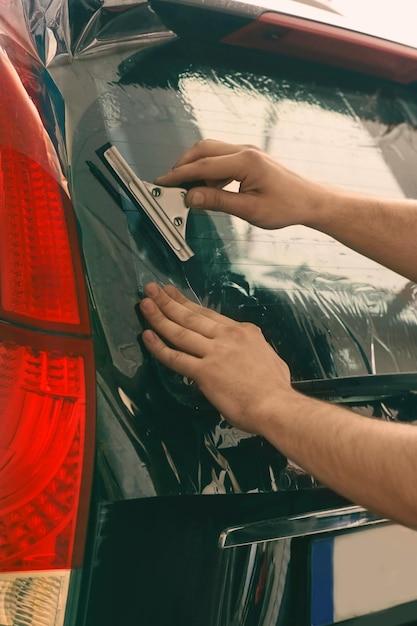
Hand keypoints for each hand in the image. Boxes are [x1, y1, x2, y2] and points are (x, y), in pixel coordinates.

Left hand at [140, 282, 296, 433]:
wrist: (277, 406)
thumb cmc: (276, 387)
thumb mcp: (267, 354)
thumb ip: (252, 347)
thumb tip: (246, 350)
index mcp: (243, 331)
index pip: (208, 314)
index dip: (187, 302)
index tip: (172, 293)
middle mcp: (227, 336)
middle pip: (191, 315)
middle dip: (168, 301)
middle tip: (152, 289)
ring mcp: (214, 353)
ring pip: (180, 331)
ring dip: (159, 316)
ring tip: (145, 303)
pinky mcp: (204, 372)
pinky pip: (175, 357)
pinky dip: (159, 346)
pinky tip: (147, 336)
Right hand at [155, 139, 333, 229]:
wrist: (310, 201)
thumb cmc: (286, 206)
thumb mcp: (250, 210)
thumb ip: (218, 201)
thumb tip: (191, 198)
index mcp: (245, 161)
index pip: (203, 165)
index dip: (179, 174)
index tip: (162, 183)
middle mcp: (245, 150)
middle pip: (203, 149)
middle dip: (183, 165)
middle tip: (170, 185)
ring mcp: (247, 152)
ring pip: (211, 152)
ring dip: (195, 167)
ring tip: (187, 190)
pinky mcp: (249, 158)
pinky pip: (221, 159)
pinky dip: (208, 171)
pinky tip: (207, 189)